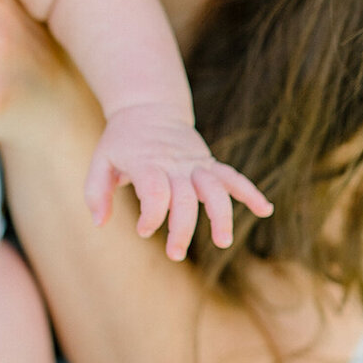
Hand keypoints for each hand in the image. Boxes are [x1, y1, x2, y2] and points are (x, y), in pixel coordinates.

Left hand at [85, 105, 272, 260]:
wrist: (148, 108)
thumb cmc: (121, 141)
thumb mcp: (100, 162)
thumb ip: (96, 193)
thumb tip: (100, 224)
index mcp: (147, 163)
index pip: (155, 192)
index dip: (151, 216)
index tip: (142, 230)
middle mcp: (174, 164)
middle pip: (185, 199)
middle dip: (182, 229)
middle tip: (175, 254)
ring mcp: (194, 163)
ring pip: (215, 189)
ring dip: (222, 216)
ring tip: (223, 242)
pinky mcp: (208, 164)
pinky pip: (233, 177)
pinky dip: (250, 192)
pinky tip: (265, 210)